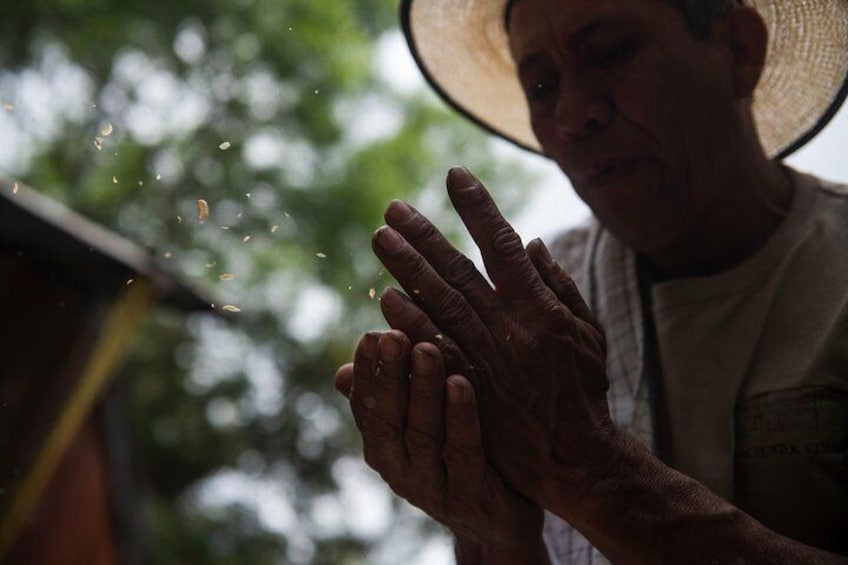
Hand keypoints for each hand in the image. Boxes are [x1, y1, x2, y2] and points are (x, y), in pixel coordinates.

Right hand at [334, 330, 546, 558]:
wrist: (500, 522)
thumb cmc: (455, 460)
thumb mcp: (420, 428)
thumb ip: (392, 398)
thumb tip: (343, 369)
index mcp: (385, 449)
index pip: (367, 408)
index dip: (367, 373)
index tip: (370, 335)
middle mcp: (401, 470)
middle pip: (389, 419)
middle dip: (389, 375)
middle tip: (393, 335)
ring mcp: (434, 486)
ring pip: (423, 434)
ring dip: (423, 389)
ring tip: (427, 349)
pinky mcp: (471, 495)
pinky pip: (463, 451)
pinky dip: (459, 416)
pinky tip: (460, 383)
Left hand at [369, 166, 616, 512]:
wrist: (572, 456)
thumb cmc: (583, 390)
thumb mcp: (588, 332)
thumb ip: (560, 284)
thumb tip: (533, 241)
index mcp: (541, 307)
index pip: (504, 244)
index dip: (477, 207)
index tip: (455, 175)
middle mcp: (510, 326)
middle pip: (460, 270)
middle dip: (425, 235)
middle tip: (393, 208)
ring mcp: (486, 357)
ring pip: (440, 304)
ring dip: (408, 269)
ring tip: (380, 239)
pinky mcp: (468, 388)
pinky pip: (433, 349)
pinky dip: (410, 322)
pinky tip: (385, 299)